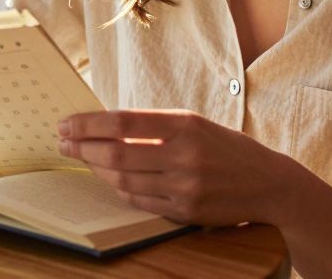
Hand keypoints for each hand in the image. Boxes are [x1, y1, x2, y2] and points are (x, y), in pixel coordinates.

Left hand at [56, 109, 294, 226]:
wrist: (268, 183)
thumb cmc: (224, 147)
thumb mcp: (193, 124)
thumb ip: (153, 125)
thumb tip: (102, 125)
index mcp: (184, 124)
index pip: (122, 121)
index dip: (88, 124)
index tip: (65, 124)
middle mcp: (184, 154)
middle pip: (116, 153)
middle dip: (82, 148)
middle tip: (63, 143)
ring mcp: (185, 186)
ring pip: (123, 179)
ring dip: (96, 169)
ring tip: (83, 158)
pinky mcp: (186, 211)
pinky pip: (139, 200)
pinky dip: (119, 188)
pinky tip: (110, 178)